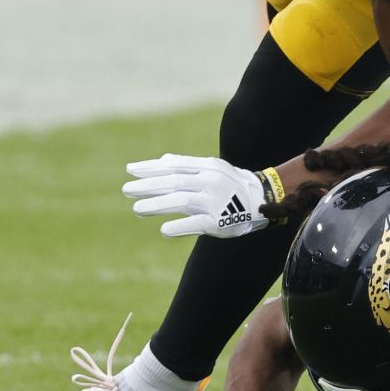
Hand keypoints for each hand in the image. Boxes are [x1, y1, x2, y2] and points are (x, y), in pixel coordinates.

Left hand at [123, 153, 278, 237]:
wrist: (264, 200)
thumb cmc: (233, 185)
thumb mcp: (213, 168)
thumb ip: (188, 166)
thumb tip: (161, 161)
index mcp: (208, 167)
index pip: (175, 165)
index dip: (151, 168)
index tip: (130, 171)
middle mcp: (211, 181)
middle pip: (175, 182)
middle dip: (148, 186)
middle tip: (126, 190)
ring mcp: (216, 201)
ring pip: (183, 200)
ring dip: (158, 205)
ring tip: (137, 209)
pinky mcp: (220, 221)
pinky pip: (198, 223)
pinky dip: (181, 226)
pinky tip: (164, 229)